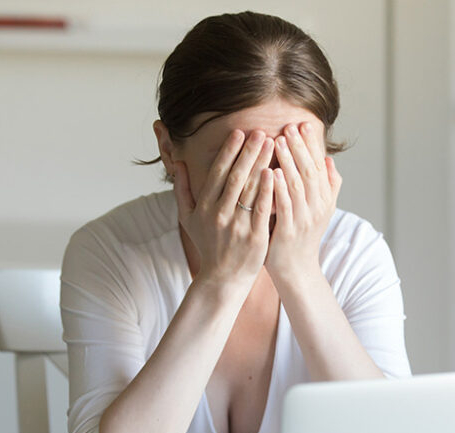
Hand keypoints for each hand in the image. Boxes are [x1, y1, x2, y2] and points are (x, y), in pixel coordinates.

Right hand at [175, 129, 274, 291]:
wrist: (222, 278)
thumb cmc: (208, 245)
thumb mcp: (188, 218)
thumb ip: (182, 190)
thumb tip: (178, 163)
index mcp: (205, 207)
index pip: (218, 173)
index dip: (229, 152)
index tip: (239, 133)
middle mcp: (219, 214)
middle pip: (235, 177)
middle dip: (248, 152)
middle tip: (260, 132)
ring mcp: (237, 226)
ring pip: (250, 190)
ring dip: (260, 164)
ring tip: (272, 145)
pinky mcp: (254, 237)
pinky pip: (262, 210)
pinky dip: (267, 191)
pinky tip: (275, 173)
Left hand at [265, 122, 341, 283]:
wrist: (296, 269)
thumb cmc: (302, 235)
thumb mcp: (320, 209)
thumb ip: (327, 185)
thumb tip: (329, 159)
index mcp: (324, 199)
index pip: (319, 166)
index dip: (311, 145)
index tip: (302, 125)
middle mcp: (317, 207)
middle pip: (309, 171)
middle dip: (299, 147)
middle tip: (289, 126)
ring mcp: (304, 220)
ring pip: (298, 186)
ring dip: (288, 162)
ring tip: (277, 141)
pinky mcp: (289, 231)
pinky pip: (284, 206)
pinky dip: (279, 189)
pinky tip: (271, 172)